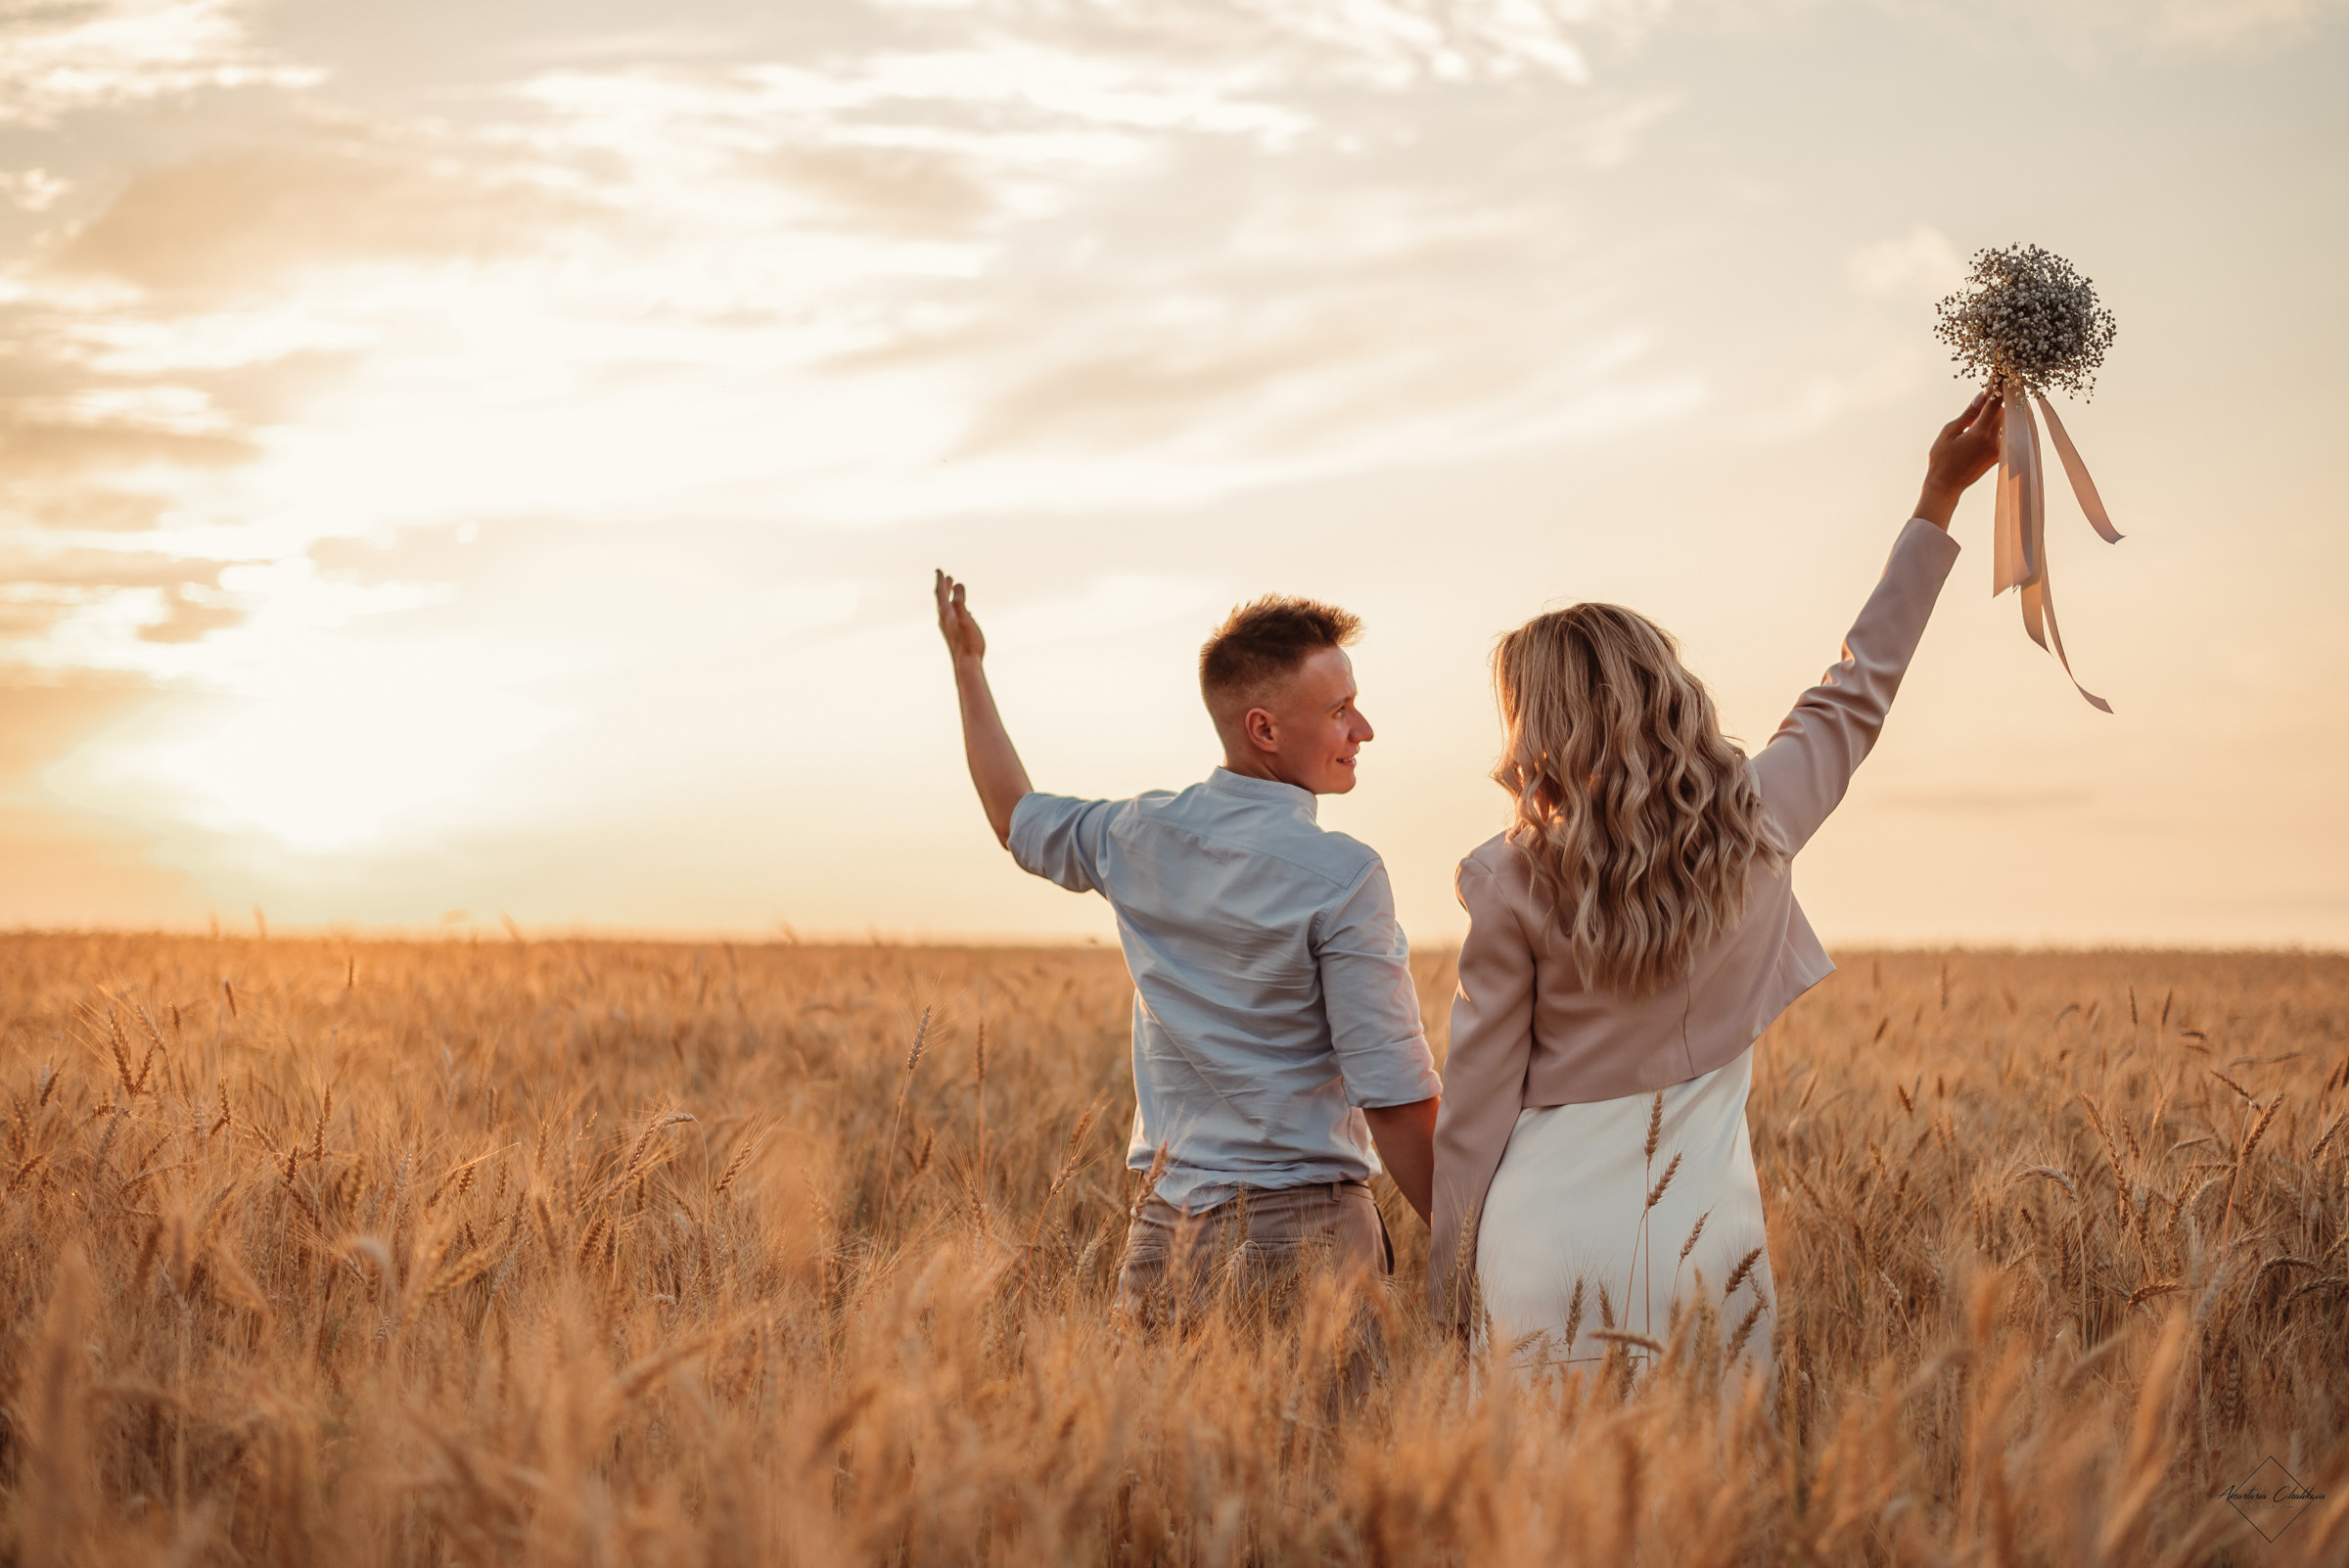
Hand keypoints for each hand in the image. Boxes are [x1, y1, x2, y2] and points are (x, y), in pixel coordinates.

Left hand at [934, 569, 986, 663]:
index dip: (940, 581)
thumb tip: (957, 584)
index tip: (939, 570)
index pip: (940, 593)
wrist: (966, 663)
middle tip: (946, 578)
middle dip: (943, 587)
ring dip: (949, 597)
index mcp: (946, 613)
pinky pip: (952, 617)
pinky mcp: (954, 634)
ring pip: (946, 608)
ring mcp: (948, 627)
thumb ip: (959, 602)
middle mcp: (944, 619)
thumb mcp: (965, 618)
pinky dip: (955, 609)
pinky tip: (963, 611)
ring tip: (953, 591)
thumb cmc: (968, 641)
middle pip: (941, 599)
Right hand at [1913, 388, 2005, 529]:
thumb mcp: (1949, 432)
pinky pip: (2004, 433)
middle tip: (1986, 395)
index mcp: (1980, 433)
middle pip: (2003, 410)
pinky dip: (1997, 425)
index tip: (2001, 372)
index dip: (1999, 386)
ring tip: (1978, 418)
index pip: (1995, 402)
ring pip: (2005, 421)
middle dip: (1996, 401)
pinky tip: (1983, 426)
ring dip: (1996, 414)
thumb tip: (1983, 395)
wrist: (1946, 487)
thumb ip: (1968, 413)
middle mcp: (1994, 440)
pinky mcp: (1999, 454)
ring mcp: (1998, 448)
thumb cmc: (1942, 460)